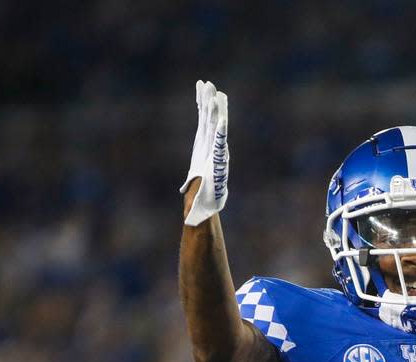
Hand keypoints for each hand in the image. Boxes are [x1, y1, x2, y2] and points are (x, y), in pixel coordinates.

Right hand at [181, 80, 228, 225]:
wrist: (206, 200)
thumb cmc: (204, 204)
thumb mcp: (201, 207)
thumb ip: (198, 210)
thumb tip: (193, 221)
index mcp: (216, 164)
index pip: (219, 145)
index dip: (220, 133)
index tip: (222, 121)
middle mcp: (216, 150)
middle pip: (216, 126)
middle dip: (215, 109)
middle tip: (214, 91)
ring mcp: (210, 143)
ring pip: (210, 119)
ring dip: (209, 102)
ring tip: (209, 85)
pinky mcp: (203, 140)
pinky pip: (202, 119)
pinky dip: (201, 105)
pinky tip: (201, 90)